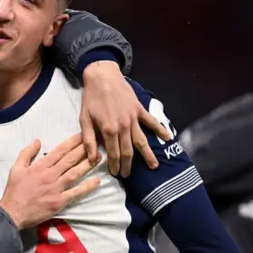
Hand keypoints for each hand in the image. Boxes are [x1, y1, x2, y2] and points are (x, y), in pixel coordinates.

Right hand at [0, 134, 100, 229]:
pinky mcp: (59, 202)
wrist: (13, 213)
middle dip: (83, 149)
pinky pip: (75, 193)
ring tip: (99, 157)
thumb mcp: (16, 168)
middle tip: (96, 141)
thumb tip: (38, 141)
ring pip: (75, 173)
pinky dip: (87, 187)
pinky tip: (97, 181)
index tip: (81, 135)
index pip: (59, 151)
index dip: (71, 142)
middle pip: (70, 160)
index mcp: (40, 166)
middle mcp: (50, 175)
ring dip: (87, 164)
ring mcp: (56, 189)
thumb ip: (27, 153)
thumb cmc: (14, 190)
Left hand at [81, 61, 170, 177]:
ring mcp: (133, 118)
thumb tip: (92, 159)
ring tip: (154, 166)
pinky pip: (152, 122)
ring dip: (148, 155)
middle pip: (128, 151)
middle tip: (128, 175)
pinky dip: (160, 130)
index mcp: (109, 130)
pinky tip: (168, 138)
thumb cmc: (91, 98)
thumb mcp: (84, 119)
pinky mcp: (139, 110)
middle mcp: (124, 127)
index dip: (115, 165)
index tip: (116, 174)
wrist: (102, 77)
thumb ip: (88, 140)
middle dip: (128, 165)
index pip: (113, 154)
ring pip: (142, 141)